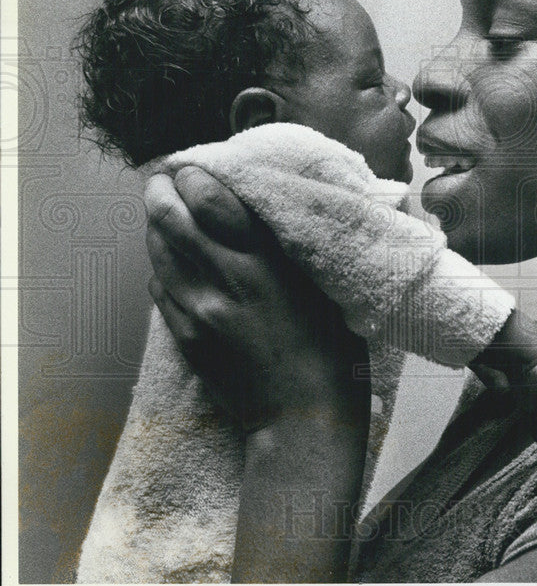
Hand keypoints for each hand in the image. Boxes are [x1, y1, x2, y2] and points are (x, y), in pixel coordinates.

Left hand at [145, 166, 368, 431]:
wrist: (303, 417)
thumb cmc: (331, 350)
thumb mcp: (322, 285)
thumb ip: (286, 247)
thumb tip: (260, 210)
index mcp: (266, 262)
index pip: (208, 199)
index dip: (193, 175)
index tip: (194, 167)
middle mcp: (224, 281)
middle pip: (169, 218)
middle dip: (161, 191)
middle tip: (164, 179)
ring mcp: (198, 312)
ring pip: (157, 252)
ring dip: (156, 227)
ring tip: (164, 213)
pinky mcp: (185, 337)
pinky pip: (160, 289)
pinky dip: (162, 268)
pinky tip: (173, 263)